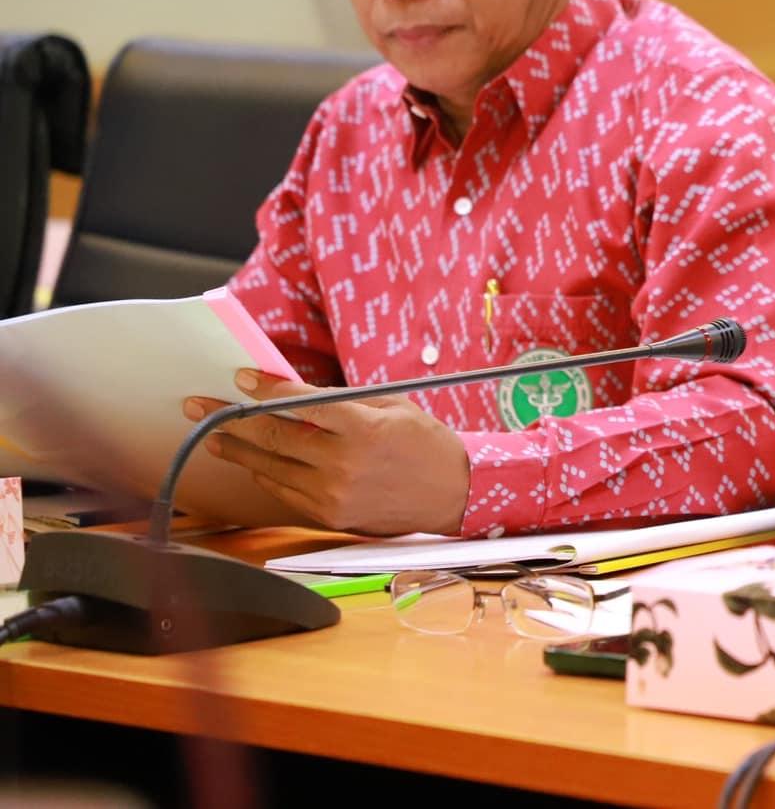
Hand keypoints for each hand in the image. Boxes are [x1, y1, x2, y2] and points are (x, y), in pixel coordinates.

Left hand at [183, 369, 470, 534]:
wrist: (454, 493)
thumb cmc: (425, 443)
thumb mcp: (392, 406)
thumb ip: (343, 401)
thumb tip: (295, 393)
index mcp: (362, 427)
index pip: (299, 403)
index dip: (265, 390)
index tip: (241, 379)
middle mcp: (343, 462)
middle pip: (273, 437)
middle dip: (231, 419)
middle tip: (200, 406)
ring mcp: (333, 493)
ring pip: (270, 468)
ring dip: (238, 451)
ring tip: (214, 437)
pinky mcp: (330, 515)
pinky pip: (285, 492)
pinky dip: (266, 475)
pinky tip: (253, 463)